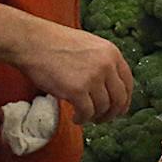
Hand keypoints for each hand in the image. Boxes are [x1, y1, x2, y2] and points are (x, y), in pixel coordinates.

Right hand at [13, 23, 132, 123]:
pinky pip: (87, 113)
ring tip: (84, 117)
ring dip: (95, 117)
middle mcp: (106, 65)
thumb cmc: (55, 43)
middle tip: (103, 119)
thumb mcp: (89, 45)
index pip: (128, 82)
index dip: (125, 100)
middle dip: (112, 113)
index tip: (119, 109)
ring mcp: (92, 78)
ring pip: (103, 108)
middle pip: (119, 99)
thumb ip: (102, 62)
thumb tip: (109, 86)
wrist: (33, 42)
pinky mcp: (76, 90)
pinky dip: (82, 119)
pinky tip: (76, 118)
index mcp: (112, 53)